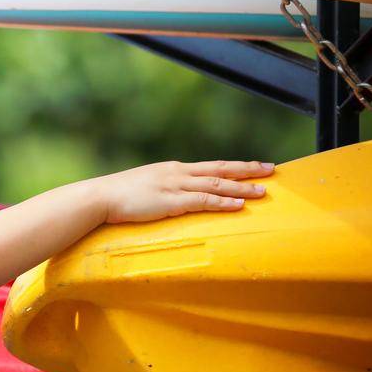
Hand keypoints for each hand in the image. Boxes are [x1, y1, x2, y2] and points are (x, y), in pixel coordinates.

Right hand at [95, 159, 275, 223]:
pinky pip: (203, 201)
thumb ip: (162, 189)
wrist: (99, 197)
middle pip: (220, 169)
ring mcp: (175, 186)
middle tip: (272, 169)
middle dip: (247, 170)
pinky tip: (240, 205)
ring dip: (242, 188)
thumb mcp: (145, 187)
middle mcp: (178, 173)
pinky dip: (223, 203)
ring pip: (216, 184)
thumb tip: (173, 197)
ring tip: (263, 191)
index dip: (235, 167)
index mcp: (173, 169)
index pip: (211, 166)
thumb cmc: (117, 195)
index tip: (255, 166)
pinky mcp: (170, 202)